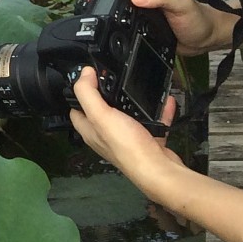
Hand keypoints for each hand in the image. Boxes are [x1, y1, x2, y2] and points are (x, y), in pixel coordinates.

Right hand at [55, 0, 225, 55]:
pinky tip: (97, 37)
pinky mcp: (139, 30)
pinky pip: (116, 25)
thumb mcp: (180, 5)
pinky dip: (103, 27)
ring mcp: (136, 13)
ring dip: (89, 8)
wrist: (210, 37)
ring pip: (107, 7)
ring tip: (72, 17)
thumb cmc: (198, 18)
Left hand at [68, 70, 186, 190]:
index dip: (79, 93)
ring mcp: (128, 140)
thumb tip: (84, 72)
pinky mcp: (148, 142)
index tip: (88, 77)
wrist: (159, 169)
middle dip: (108, 95)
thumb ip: (88, 93)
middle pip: (102, 112)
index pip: (77, 110)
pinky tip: (166, 100)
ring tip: (138, 86)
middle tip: (115, 78)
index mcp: (91, 131)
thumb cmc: (126, 145)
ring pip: (129, 116)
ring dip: (135, 102)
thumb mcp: (101, 115)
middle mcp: (106, 136)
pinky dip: (159, 111)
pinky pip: (153, 122)